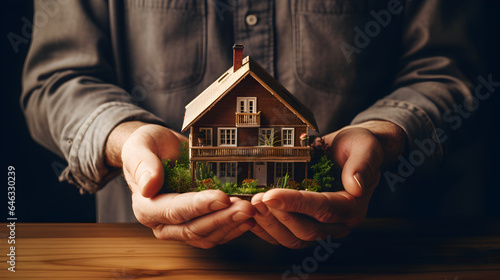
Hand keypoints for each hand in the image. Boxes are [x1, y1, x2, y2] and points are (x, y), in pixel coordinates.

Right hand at [105, 121, 255, 247]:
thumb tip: (148, 186)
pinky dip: (234, 227)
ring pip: (208, 236)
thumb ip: (143, 164)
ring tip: (252, 211)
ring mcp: (181, 227)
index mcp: (146, 207)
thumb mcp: (140, 147)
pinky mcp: (197, 225)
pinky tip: (250, 219)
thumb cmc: (147, 147)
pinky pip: (216, 234)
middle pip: (194, 229)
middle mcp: (162, 224)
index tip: (222, 197)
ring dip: (231, 225)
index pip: (175, 211)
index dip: (199, 206)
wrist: (159, 151)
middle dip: (222, 219)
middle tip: (246, 208)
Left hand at [251, 121, 405, 247]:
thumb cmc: (358, 146)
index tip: (271, 194)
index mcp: (353, 206)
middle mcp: (339, 223)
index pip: (324, 209)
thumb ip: (362, 164)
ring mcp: (322, 228)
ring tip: (251, 205)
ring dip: (270, 225)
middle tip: (256, 199)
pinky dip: (266, 230)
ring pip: (294, 238)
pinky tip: (250, 218)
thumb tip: (356, 186)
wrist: (350, 151)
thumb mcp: (365, 146)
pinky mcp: (306, 226)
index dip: (296, 204)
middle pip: (307, 230)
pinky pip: (285, 237)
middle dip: (279, 216)